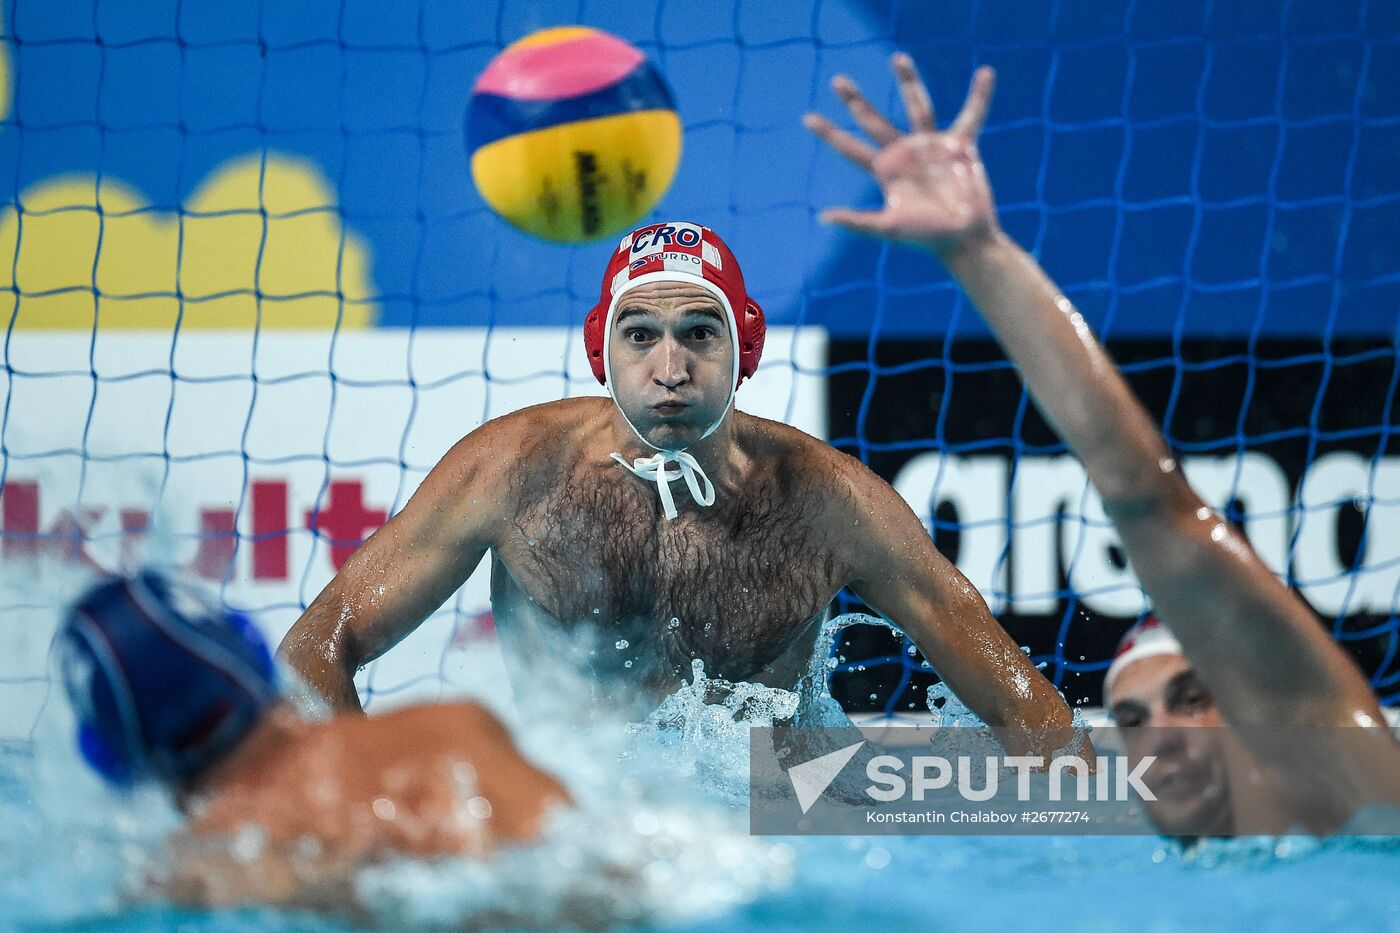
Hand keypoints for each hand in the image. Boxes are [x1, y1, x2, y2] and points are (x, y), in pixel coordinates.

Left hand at [805, 54, 999, 256]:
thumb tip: (822, 217)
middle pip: (873, 120)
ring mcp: (931, 147)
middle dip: (856, 101)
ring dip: (909, 82)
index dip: (829, 133)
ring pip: (917, 106)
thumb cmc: (926, 238)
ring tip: (897, 57)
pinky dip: (980, 97)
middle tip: (837, 80)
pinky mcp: (959, 146)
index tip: (807, 118)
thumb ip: (857, 222)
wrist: (963, 239)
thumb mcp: (888, 228)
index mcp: (885, 170)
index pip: (850, 147)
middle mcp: (904, 154)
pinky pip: (972, 115)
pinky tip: (986, 74)